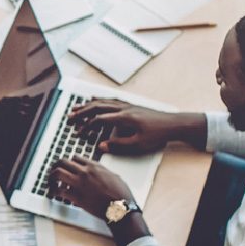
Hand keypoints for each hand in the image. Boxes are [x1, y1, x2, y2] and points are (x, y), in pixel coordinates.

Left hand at [48, 156, 152, 245]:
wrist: (120, 208)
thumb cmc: (120, 195)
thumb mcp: (114, 176)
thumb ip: (103, 172)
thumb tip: (99, 173)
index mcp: (94, 166)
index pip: (75, 158)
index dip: (69, 163)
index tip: (67, 167)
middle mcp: (85, 172)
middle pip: (63, 162)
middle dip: (55, 166)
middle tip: (53, 172)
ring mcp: (80, 183)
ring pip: (57, 173)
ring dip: (51, 177)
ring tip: (50, 182)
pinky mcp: (76, 196)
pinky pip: (59, 191)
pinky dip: (53, 192)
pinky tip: (53, 193)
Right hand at [70, 100, 201, 153]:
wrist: (173, 124)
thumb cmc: (158, 135)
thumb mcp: (139, 145)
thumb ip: (119, 146)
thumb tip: (102, 146)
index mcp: (124, 117)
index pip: (99, 119)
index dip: (87, 125)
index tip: (79, 132)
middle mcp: (124, 108)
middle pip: (98, 107)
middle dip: (82, 112)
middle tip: (70, 117)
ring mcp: (127, 105)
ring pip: (103, 102)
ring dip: (88, 105)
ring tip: (77, 107)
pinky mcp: (131, 105)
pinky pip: (111, 100)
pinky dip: (100, 99)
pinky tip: (95, 99)